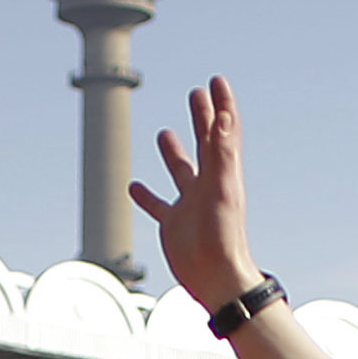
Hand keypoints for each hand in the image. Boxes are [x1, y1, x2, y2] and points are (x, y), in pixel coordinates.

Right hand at [128, 77, 259, 313]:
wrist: (216, 278)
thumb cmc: (223, 236)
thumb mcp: (223, 189)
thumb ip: (223, 152)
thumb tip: (223, 116)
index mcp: (222, 172)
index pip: (223, 131)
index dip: (221, 105)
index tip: (216, 80)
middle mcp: (207, 185)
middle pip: (204, 143)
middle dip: (201, 118)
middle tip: (196, 93)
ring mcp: (189, 204)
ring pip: (180, 171)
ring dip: (174, 152)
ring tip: (165, 133)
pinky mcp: (173, 224)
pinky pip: (157, 205)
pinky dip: (146, 195)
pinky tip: (134, 187)